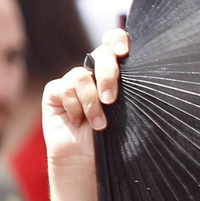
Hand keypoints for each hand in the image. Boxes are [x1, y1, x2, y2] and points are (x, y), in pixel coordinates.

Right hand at [42, 30, 128, 168]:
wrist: (87, 161)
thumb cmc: (112, 138)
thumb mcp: (127, 113)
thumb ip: (129, 92)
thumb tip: (143, 78)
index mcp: (115, 74)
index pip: (115, 43)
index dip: (117, 39)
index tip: (125, 51)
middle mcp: (94, 73)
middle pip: (101, 54)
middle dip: (107, 74)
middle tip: (111, 99)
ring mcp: (73, 81)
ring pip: (82, 76)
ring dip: (92, 103)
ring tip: (99, 125)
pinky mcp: (55, 91)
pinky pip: (65, 89)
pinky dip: (75, 107)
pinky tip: (78, 122)